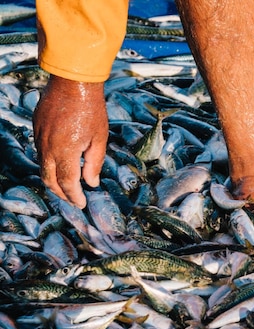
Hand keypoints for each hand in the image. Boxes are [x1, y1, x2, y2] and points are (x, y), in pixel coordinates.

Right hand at [33, 75, 108, 207]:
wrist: (73, 82)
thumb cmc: (91, 109)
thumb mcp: (99, 139)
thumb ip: (94, 163)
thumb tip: (91, 183)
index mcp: (65, 152)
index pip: (67, 183)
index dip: (74, 196)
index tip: (82, 204)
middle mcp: (48, 148)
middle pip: (50, 179)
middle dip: (61, 193)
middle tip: (73, 200)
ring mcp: (39, 138)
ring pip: (43, 166)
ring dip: (54, 179)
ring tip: (67, 186)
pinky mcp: (36, 128)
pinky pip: (40, 152)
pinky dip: (49, 164)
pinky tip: (60, 164)